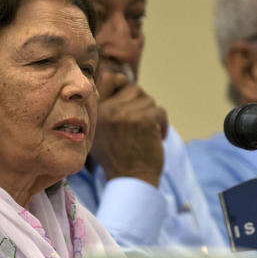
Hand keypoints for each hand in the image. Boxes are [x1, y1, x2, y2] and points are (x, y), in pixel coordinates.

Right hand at [92, 66, 166, 186]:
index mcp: (94, 110)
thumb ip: (103, 108)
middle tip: (140, 124)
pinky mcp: (143, 120)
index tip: (128, 98)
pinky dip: (161, 124)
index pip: (110, 78)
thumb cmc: (116, 158)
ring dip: (152, 116)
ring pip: (148, 100)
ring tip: (146, 133)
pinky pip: (159, 112)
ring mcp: (125, 113)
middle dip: (141, 105)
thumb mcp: (97, 132)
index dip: (121, 83)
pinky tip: (156, 138)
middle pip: (133, 89)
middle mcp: (107, 109)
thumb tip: (116, 78)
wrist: (130, 180)